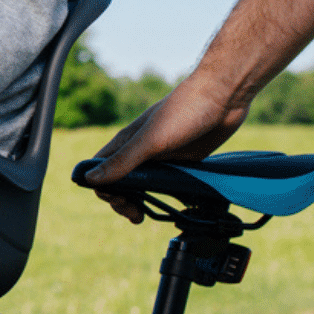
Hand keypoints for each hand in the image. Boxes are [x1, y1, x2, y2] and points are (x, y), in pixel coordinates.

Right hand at [80, 74, 247, 221]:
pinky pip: (167, 183)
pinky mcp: (181, 161)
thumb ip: (122, 161)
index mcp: (126, 143)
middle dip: (121, 201)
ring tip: (145, 216)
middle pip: (119, 182)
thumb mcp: (150, 140)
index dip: (104, 190)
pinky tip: (173, 204)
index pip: (100, 171)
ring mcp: (161, 157)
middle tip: (136, 215)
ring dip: (140, 202)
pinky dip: (164, 196)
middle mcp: (140, 151)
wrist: (223, 98)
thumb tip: (90, 180)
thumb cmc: (185, 111)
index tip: (121, 201)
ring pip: (142, 185)